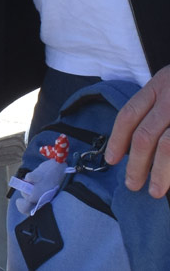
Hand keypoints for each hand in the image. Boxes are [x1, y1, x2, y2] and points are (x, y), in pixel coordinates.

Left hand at [106, 64, 169, 197]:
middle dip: (136, 164)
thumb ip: (154, 108)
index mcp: (159, 85)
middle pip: (146, 135)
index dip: (117, 139)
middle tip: (132, 184)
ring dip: (160, 172)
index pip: (129, 114)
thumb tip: (133, 147)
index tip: (111, 160)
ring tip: (155, 190)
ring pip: (168, 147)